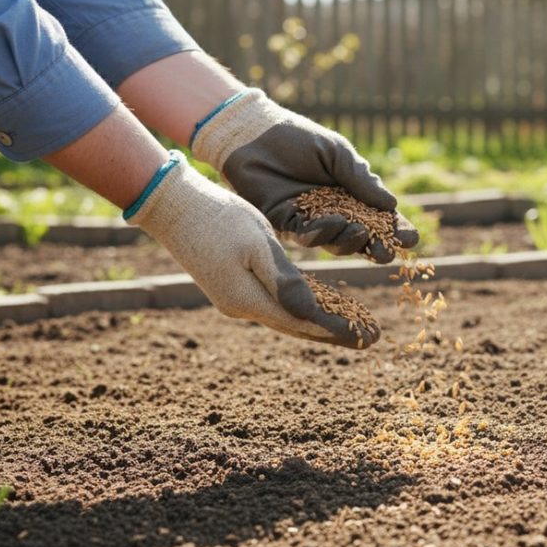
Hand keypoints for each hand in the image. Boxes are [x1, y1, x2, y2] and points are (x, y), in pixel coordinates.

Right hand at [126, 152, 379, 347]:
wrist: (174, 207)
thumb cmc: (219, 219)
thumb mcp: (258, 244)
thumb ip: (285, 280)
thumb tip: (312, 314)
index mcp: (250, 300)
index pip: (304, 323)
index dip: (339, 331)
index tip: (370, 337)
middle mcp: (243, 306)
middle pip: (298, 326)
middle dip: (335, 332)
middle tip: (371, 338)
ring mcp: (235, 298)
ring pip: (288, 316)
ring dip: (320, 321)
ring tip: (353, 325)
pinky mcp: (233, 285)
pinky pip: (276, 302)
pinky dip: (302, 305)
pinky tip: (318, 304)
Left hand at [191, 89, 418, 263]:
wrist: (255, 134)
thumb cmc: (299, 138)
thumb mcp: (337, 154)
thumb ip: (361, 179)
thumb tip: (392, 205)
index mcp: (350, 194)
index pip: (378, 216)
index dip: (395, 228)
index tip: (411, 238)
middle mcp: (332, 212)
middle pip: (360, 236)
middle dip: (376, 246)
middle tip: (388, 254)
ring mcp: (309, 220)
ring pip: (335, 241)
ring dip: (350, 242)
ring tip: (361, 234)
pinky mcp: (285, 223)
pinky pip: (306, 235)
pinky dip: (322, 233)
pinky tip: (334, 224)